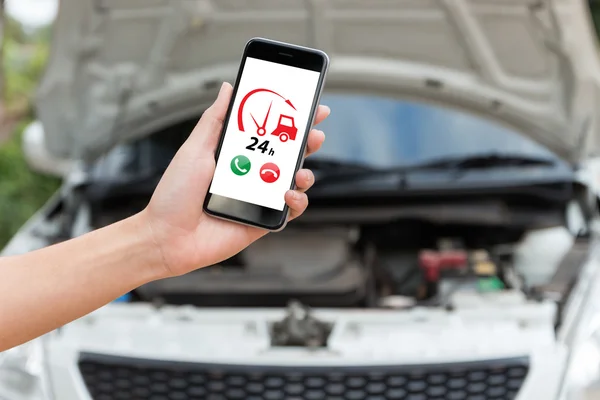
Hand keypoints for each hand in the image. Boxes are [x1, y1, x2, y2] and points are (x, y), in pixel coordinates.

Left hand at [142, 82, 328, 276]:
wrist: (167, 237)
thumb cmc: (174, 195)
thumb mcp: (195, 149)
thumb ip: (215, 119)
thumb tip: (228, 88)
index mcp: (235, 154)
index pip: (268, 132)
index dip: (290, 119)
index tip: (307, 105)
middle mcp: (250, 174)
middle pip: (287, 154)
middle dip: (307, 141)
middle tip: (315, 133)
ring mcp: (258, 198)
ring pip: (294, 181)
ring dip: (305, 172)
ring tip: (300, 170)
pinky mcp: (263, 221)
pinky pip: (290, 210)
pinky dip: (296, 201)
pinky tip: (287, 194)